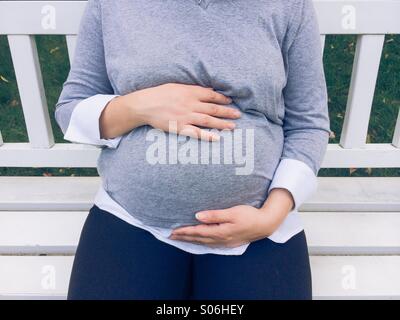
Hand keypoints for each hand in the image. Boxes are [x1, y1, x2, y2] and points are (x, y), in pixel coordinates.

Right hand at [123, 83, 240, 140]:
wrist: (144, 105)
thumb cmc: (160, 94)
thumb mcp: (177, 86)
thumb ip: (194, 89)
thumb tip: (210, 90)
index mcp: (190, 92)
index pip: (211, 95)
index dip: (222, 99)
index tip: (231, 102)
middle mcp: (190, 104)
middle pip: (213, 108)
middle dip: (227, 112)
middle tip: (238, 115)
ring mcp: (186, 117)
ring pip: (208, 120)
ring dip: (222, 123)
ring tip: (233, 126)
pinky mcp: (180, 128)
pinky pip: (196, 133)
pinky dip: (207, 135)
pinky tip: (217, 138)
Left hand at [169, 188, 294, 247]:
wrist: (266, 224)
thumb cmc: (249, 215)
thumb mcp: (232, 212)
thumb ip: (214, 215)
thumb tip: (197, 216)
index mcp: (221, 232)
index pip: (198, 232)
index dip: (184, 231)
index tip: (172, 231)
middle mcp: (221, 239)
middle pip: (198, 239)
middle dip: (184, 237)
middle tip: (171, 236)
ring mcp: (226, 242)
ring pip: (204, 242)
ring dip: (191, 240)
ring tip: (181, 238)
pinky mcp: (230, 241)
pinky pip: (211, 243)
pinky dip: (201, 242)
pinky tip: (199, 240)